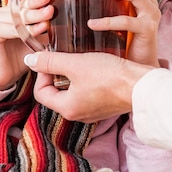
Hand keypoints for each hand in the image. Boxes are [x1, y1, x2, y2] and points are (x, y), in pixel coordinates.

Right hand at [0, 0, 53, 89]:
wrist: (1, 78)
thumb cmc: (21, 57)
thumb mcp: (37, 36)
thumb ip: (45, 24)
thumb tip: (65, 13)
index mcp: (11, 9)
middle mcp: (1, 11)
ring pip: (17, 14)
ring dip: (34, 15)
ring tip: (49, 15)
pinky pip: (10, 27)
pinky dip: (25, 29)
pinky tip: (38, 30)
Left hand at [27, 51, 151, 122]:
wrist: (142, 85)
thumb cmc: (110, 76)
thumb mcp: (75, 64)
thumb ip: (50, 62)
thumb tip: (29, 60)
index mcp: (67, 108)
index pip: (40, 92)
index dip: (41, 72)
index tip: (51, 57)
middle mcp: (78, 114)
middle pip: (56, 92)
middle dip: (57, 73)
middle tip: (64, 56)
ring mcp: (93, 111)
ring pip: (72, 92)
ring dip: (72, 75)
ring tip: (79, 59)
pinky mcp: (105, 105)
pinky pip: (87, 93)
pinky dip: (86, 80)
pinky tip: (94, 66)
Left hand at [92, 0, 160, 66]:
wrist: (140, 68)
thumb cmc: (127, 44)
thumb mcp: (120, 19)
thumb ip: (112, 7)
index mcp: (145, 1)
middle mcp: (151, 6)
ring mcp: (151, 17)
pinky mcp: (148, 31)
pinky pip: (127, 21)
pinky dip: (107, 21)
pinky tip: (92, 23)